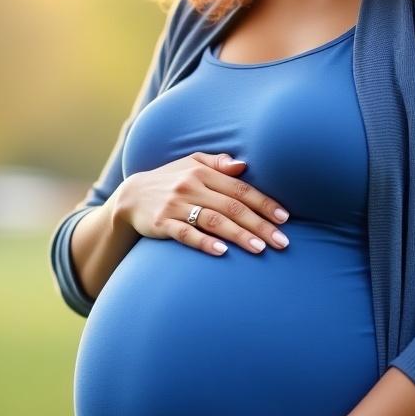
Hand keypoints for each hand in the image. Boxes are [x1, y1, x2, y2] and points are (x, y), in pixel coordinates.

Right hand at [114, 152, 290, 257]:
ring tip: (260, 249)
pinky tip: (222, 252)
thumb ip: (218, 163)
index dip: (264, 203)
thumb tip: (244, 165)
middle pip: (232, 207)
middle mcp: (191, 186)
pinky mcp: (162, 224)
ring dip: (239, 235)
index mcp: (202, 171)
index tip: (284, 218)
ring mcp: (175, 205)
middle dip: (260, 224)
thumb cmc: (169, 180)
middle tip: (282, 241)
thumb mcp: (191, 163)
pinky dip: (204, 242)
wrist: (130, 197)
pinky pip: (186, 234)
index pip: (240, 188)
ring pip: (213, 221)